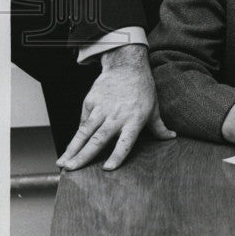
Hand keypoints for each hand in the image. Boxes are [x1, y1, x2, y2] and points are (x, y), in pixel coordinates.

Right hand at [57, 43, 174, 170]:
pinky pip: (83, 121)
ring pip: (85, 132)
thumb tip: (171, 137)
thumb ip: (159, 126)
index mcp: (134, 120)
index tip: (108, 168)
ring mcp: (102, 108)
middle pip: (99, 139)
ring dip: (73, 148)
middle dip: (84, 156)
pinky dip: (76, 135)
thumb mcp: (154, 108)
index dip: (117, 155)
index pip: (126, 142)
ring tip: (63, 163)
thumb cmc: (143, 89)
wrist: (127, 66)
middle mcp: (117, 116)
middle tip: (72, 169)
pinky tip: (70, 148)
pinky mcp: (91, 101)